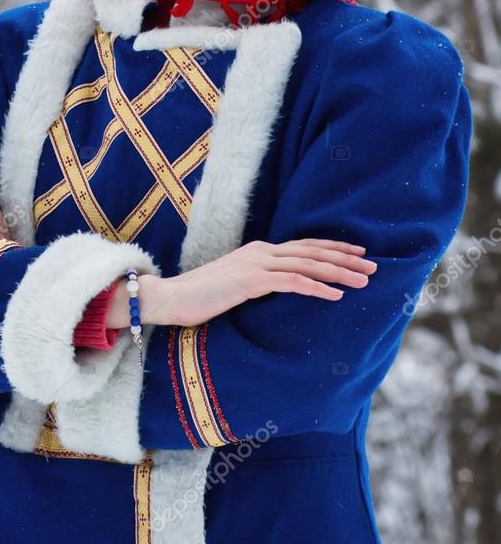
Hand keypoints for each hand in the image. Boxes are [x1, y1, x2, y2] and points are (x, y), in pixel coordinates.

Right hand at [158, 238, 377, 326]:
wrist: (171, 298)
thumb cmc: (201, 297)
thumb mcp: (236, 285)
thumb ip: (259, 282)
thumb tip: (279, 289)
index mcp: (259, 251)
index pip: (304, 246)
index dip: (333, 248)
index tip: (358, 253)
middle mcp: (262, 252)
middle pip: (312, 251)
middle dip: (345, 258)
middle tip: (373, 266)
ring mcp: (256, 264)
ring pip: (308, 264)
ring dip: (339, 272)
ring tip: (363, 280)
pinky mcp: (251, 281)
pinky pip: (292, 282)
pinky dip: (317, 287)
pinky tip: (336, 295)